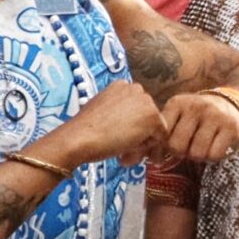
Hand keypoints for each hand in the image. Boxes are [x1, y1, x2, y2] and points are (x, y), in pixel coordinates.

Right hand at [47, 82, 163, 167]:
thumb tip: (130, 127)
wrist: (78, 138)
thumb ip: (117, 113)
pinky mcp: (153, 117)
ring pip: (155, 128)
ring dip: (142, 142)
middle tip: (122, 148)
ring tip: (124, 153)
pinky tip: (128, 151)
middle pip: (148, 116)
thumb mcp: (101, 112)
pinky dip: (147, 149)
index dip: (130, 125)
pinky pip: (159, 138)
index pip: (137, 107)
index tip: (117, 136)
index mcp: (121, 85)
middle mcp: (136, 89)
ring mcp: (146, 102)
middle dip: (139, 134)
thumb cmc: (83, 130)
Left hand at [157, 91, 238, 163]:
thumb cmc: (195, 116)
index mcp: (177, 103)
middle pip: (177, 146)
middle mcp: (195, 107)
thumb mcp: (176, 115)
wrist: (229, 103)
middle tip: (185, 149)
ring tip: (198, 148)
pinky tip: (212, 149)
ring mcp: (215, 116)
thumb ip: (161, 132)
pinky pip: (215, 154)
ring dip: (196, 157)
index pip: (161, 134)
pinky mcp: (231, 128)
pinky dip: (211, 158)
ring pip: (196, 152)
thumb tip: (146, 159)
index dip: (162, 146)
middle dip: (179, 153)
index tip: (167, 147)